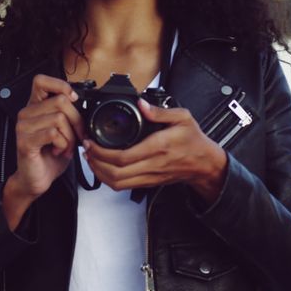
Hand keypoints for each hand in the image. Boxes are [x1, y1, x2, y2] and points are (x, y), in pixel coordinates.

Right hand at [2, 74, 84, 229]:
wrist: (35, 180)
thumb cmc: (48, 156)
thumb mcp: (63, 131)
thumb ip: (68, 116)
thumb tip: (85, 106)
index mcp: (35, 107)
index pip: (41, 80)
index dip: (60, 85)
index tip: (74, 99)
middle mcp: (26, 114)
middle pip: (60, 101)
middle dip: (76, 121)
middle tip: (77, 137)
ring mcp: (23, 127)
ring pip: (59, 118)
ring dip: (70, 137)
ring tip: (66, 148)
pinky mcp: (25, 142)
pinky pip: (53, 134)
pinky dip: (62, 144)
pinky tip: (58, 151)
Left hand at [83, 99, 227, 202]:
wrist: (204, 163)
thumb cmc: (194, 141)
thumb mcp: (183, 118)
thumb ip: (160, 111)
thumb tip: (141, 104)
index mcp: (157, 148)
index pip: (123, 156)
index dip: (101, 152)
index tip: (91, 141)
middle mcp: (151, 165)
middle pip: (115, 173)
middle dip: (95, 162)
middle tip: (86, 148)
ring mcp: (149, 176)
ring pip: (117, 183)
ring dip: (99, 172)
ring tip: (91, 157)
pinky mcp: (148, 182)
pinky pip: (123, 185)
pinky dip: (108, 178)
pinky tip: (102, 167)